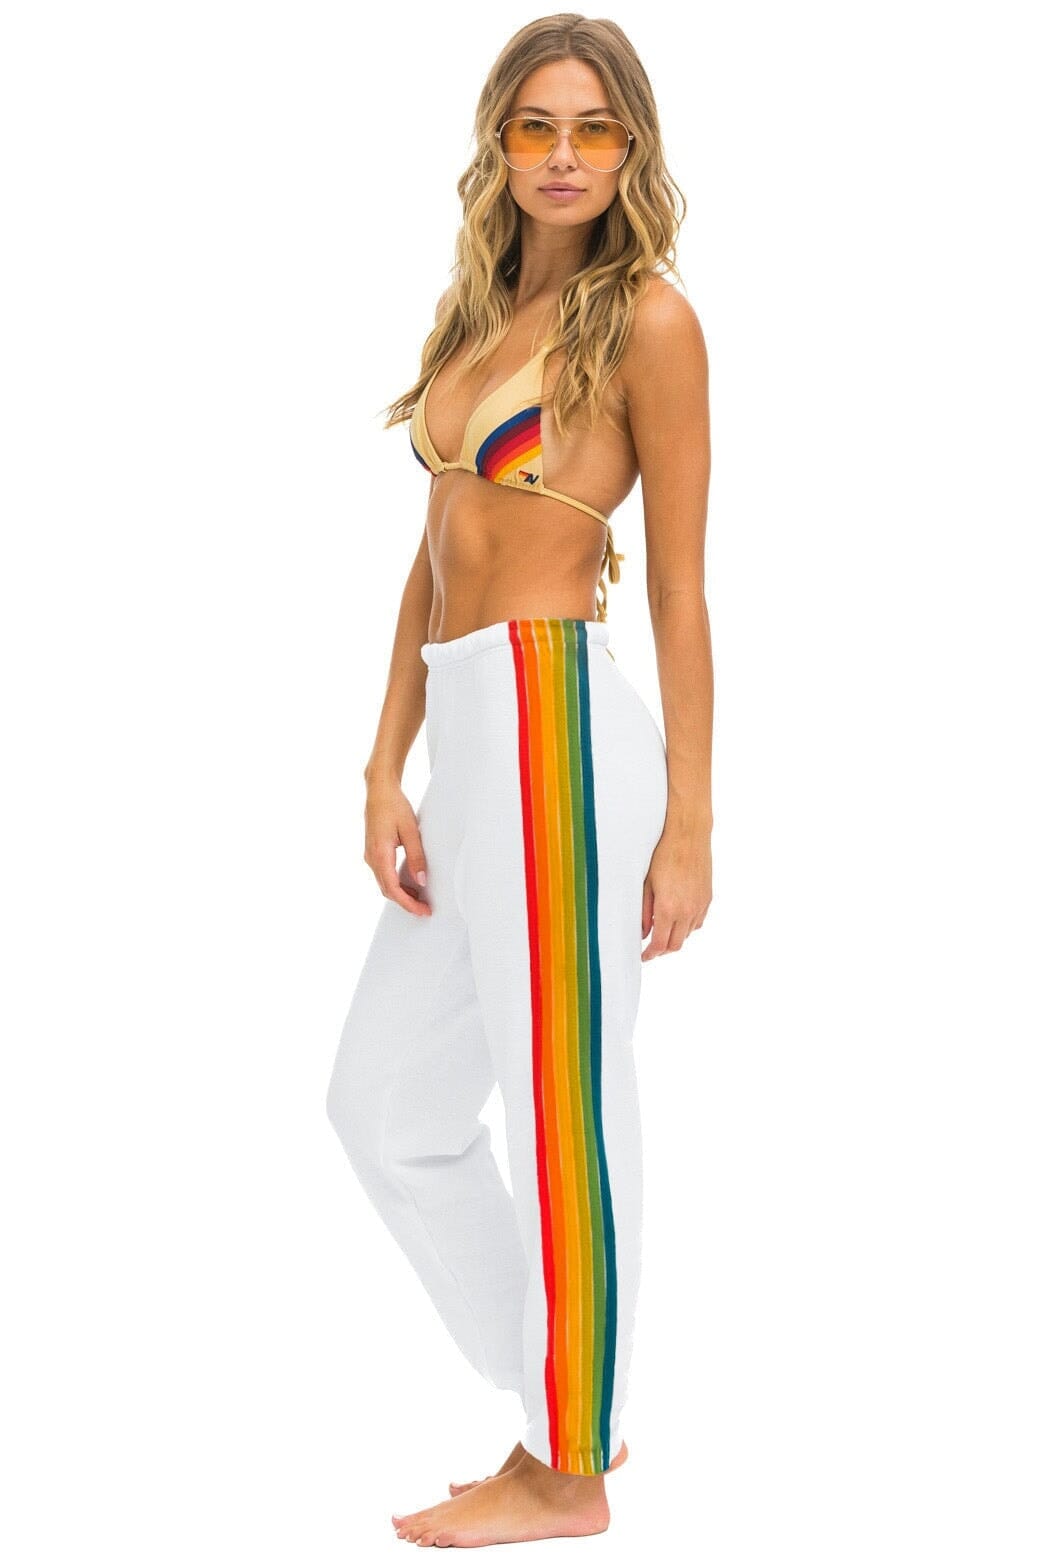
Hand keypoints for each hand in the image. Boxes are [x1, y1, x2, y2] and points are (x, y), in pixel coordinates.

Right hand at [363, 779, 431, 916]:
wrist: (379, 791)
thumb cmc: (393, 806)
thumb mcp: (410, 831)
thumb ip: (416, 857)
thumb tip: (421, 881)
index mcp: (380, 855)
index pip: (393, 889)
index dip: (408, 904)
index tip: (422, 911)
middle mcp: (372, 858)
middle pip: (387, 890)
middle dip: (406, 902)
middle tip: (424, 909)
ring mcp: (370, 856)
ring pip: (385, 884)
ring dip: (401, 894)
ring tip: (420, 899)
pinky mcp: (373, 853)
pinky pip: (384, 875)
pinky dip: (396, 884)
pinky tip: (409, 884)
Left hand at [641, 825, 711, 959]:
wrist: (688, 835)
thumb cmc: (663, 855)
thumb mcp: (646, 884)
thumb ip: (644, 912)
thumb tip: (643, 933)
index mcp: (668, 909)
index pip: (660, 944)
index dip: (650, 954)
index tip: (643, 956)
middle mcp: (687, 911)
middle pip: (675, 945)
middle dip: (662, 950)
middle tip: (651, 948)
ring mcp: (700, 905)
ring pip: (688, 934)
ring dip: (675, 937)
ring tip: (662, 931)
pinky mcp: (708, 898)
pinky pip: (698, 922)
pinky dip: (687, 926)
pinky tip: (678, 918)